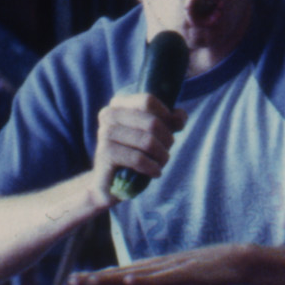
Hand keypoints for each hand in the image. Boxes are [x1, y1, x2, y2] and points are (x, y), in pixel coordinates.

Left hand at [77, 242, 254, 284]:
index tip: (78, 280)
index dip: (100, 278)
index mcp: (156, 269)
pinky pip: (160, 279)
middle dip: (98, 278)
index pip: (122, 274)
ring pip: (136, 275)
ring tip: (92, 281)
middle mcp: (158, 266)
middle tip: (72, 281)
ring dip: (114, 279)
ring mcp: (170, 269)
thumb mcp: (175, 282)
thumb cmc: (209, 272)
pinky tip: (128, 282)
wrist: (236, 260)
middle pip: (123, 273)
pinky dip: (143, 280)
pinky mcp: (183, 274)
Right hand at [89, 89, 184, 206]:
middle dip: (166, 140)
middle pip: (152, 122)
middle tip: (166, 151)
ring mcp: (104, 134)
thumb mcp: (155, 133)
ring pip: (147, 141)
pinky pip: (138, 159)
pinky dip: (152, 167)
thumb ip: (170, 121)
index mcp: (118, 104)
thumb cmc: (135, 153)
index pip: (148, 101)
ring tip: (161, 163)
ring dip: (161, 156)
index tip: (171, 130)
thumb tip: (180, 116)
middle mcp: (108, 115)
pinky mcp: (105, 155)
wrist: (111, 182)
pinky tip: (155, 172)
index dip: (166, 116)